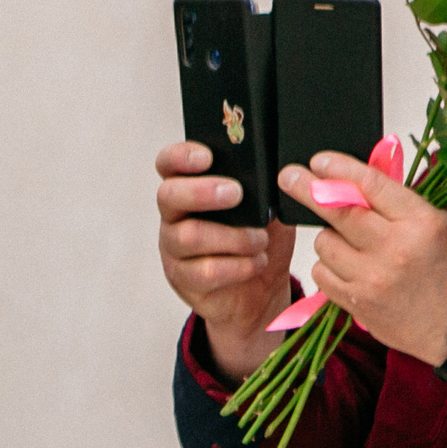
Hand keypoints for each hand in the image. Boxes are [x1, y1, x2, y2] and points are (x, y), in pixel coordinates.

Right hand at [156, 142, 293, 381]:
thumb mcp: (268, 207)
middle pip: (169, 195)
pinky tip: (255, 263)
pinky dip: (238, 266)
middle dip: (203, 192)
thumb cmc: (260, 241)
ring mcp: (174, 248)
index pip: (170, 163)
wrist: (261, 291)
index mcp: (192, 187)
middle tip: (236, 194)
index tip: (207, 157)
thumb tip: (277, 170)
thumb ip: (262, 187)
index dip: (181, 156)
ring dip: (233, 237)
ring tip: (259, 241)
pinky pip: (204, 271)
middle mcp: (176, 216)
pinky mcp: (183, 278)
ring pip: (189, 236)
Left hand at [283, 152, 446, 368]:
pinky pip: (322, 273)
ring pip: (325, 243)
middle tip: (289, 176)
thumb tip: (364, 180)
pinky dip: (328, 265)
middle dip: (307, 189)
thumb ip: (406, 203)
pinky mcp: (357, 302)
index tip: (318, 161)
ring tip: (352, 242)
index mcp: (421, 222)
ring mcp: (372, 278)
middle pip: (337, 212)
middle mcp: (394, 248)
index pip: (371, 185)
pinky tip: (347, 266)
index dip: (339, 169)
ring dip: (330, 237)